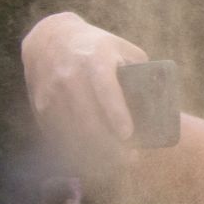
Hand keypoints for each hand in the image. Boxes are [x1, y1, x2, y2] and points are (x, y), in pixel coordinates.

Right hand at [21, 11, 149, 149]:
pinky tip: (93, 160)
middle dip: (109, 143)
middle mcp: (70, 75)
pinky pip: (58, 135)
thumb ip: (141, 69)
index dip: (116, 112)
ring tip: (116, 163)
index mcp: (95, 58)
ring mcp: (52, 92)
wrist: (48, 40)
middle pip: (88, 117)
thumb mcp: (120, 47)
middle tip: (131, 158)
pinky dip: (76, 150)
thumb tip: (162, 97)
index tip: (128, 134)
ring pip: (72, 131)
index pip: (105, 87)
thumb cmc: (95, 47)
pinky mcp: (41, 106)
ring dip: (94, 152)